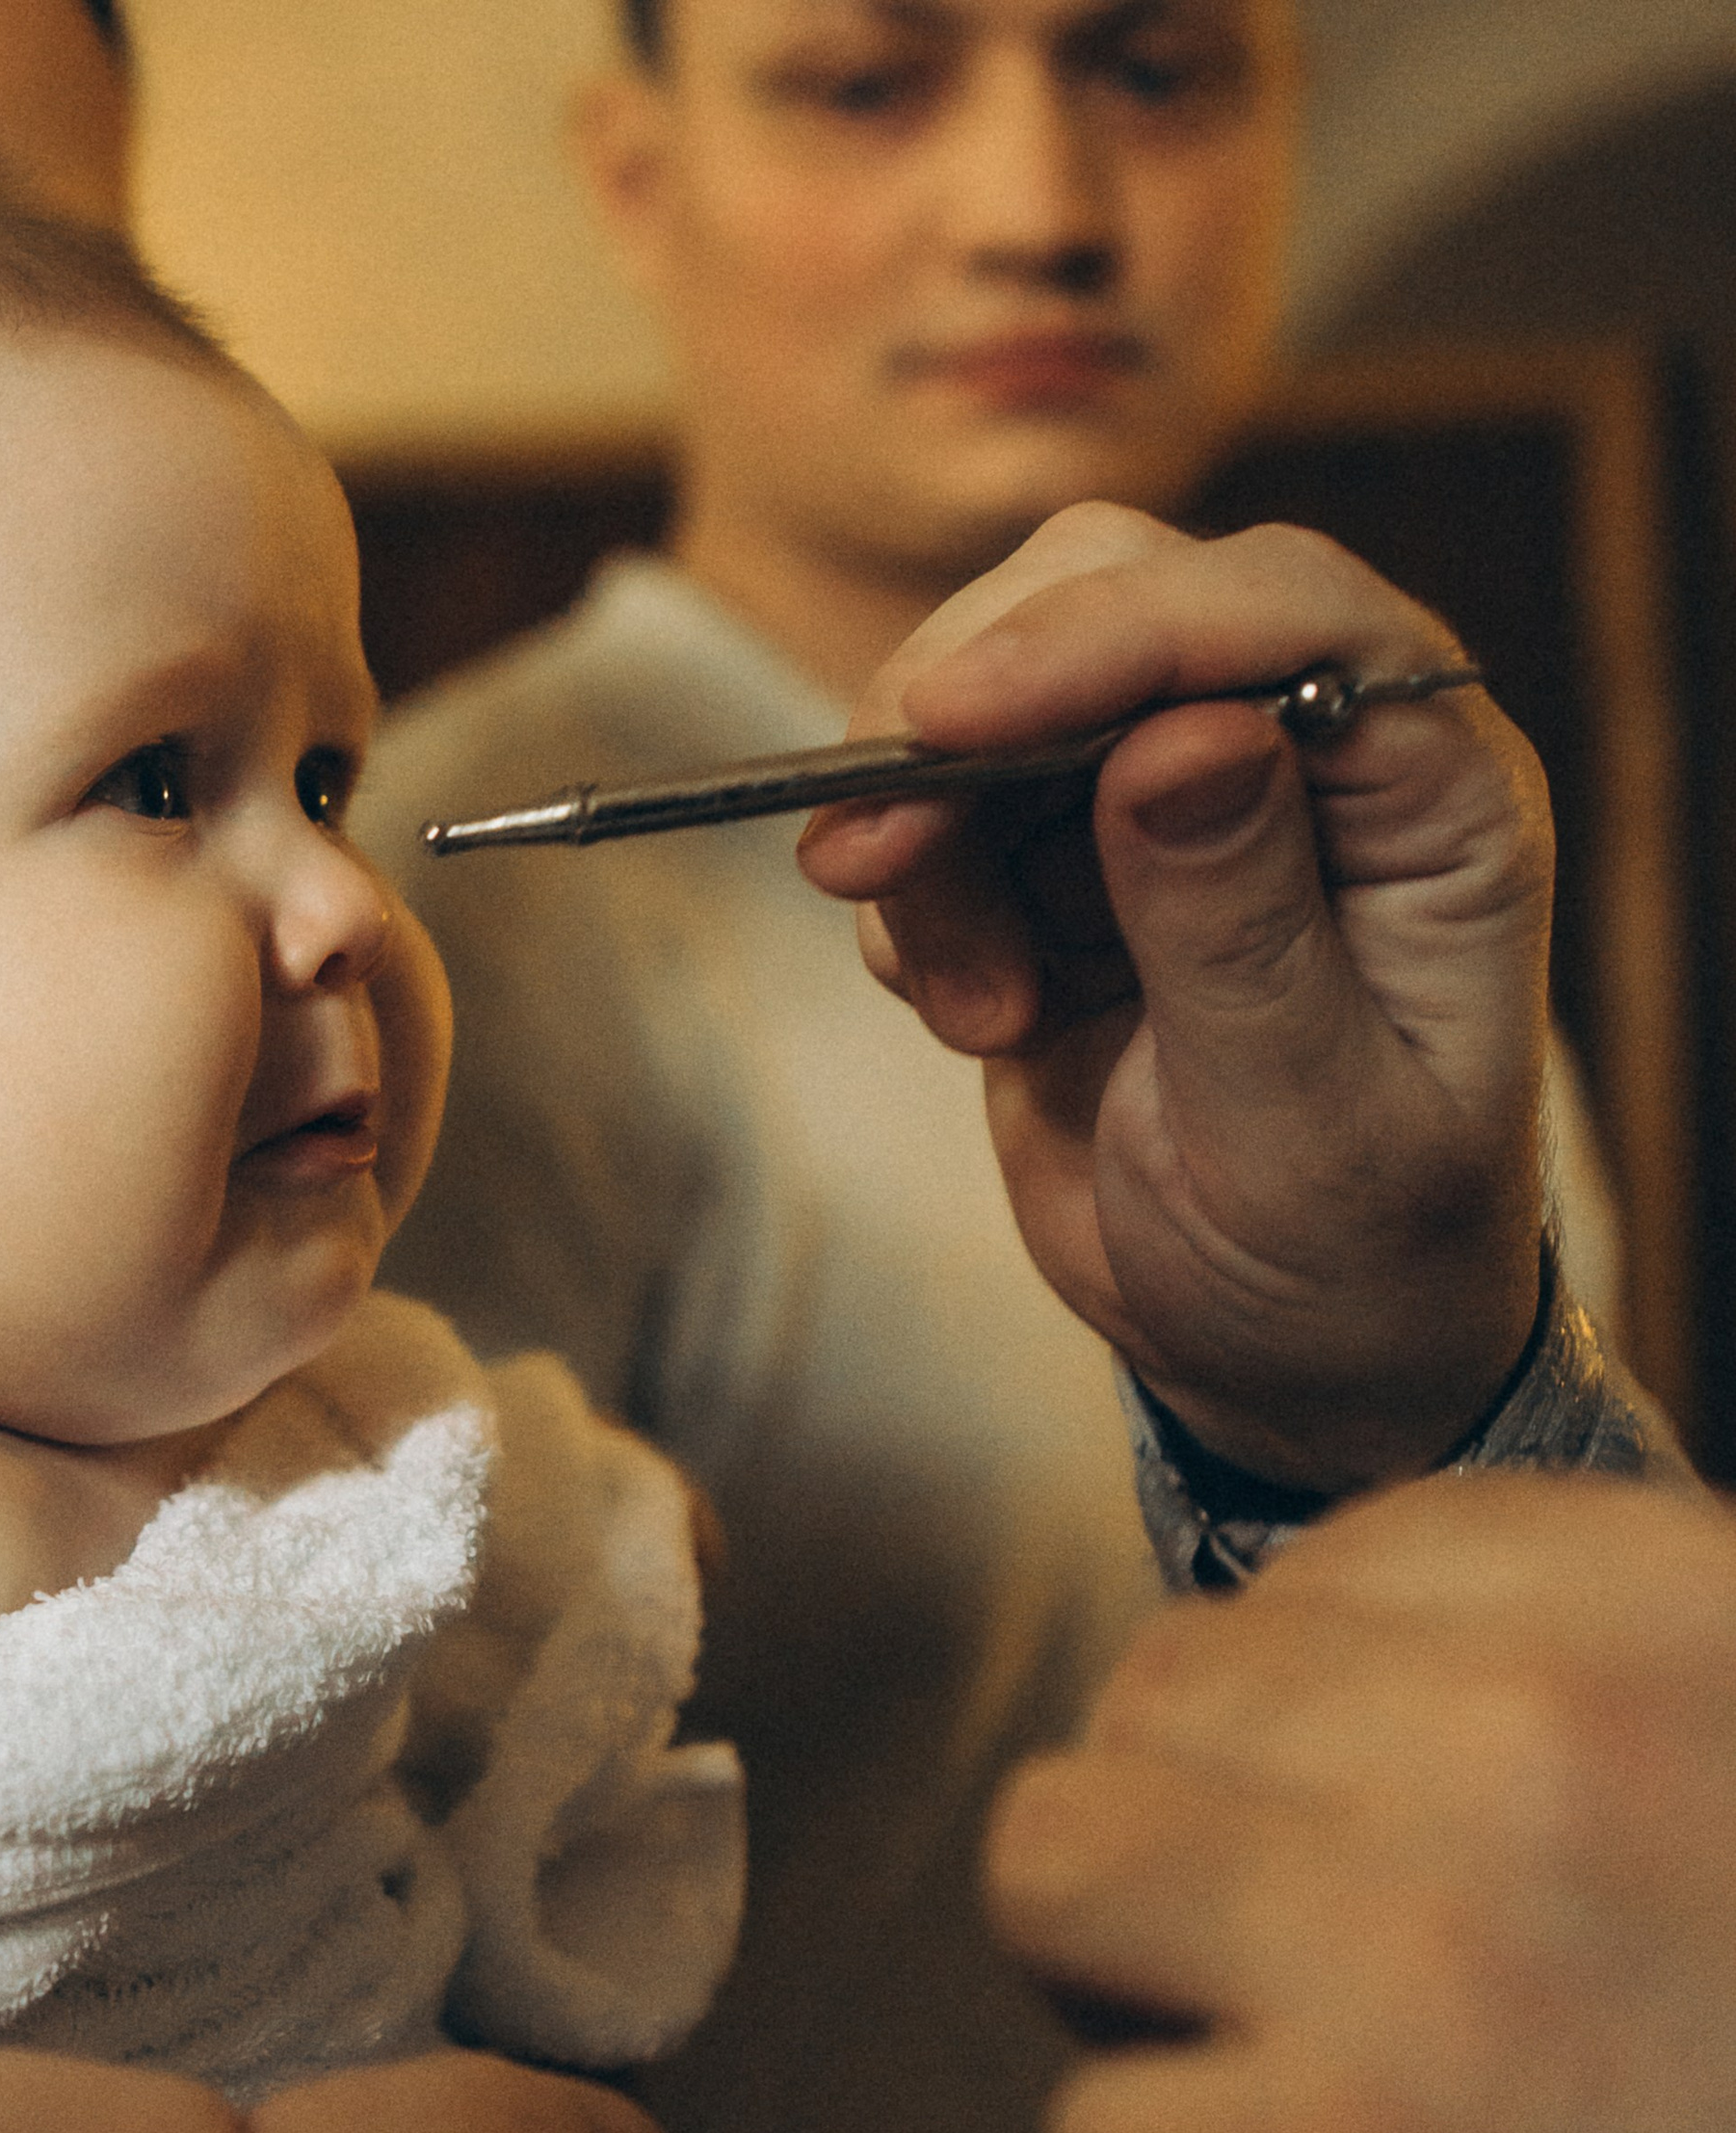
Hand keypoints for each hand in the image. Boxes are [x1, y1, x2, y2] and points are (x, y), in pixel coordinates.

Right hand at [796, 503, 1550, 1491]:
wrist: (1287, 1362)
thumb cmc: (1349, 1263)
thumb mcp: (1305, 1127)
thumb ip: (1242, 928)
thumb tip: (1182, 740)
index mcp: (1430, 795)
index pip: (1281, 615)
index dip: (1111, 633)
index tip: (952, 714)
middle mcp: (1310, 757)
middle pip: (1115, 598)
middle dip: (972, 709)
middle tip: (875, 854)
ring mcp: (1179, 804)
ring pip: (1003, 696)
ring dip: (928, 833)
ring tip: (971, 1013)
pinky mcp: (1071, 869)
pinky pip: (948, 812)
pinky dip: (914, 899)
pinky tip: (971, 1019)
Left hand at [982, 1470, 1735, 2132]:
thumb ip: (1633, 1707)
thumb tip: (1364, 1678)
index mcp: (1695, 1626)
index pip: (1347, 1565)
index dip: (1322, 1716)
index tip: (1383, 1830)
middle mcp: (1548, 1745)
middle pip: (1165, 1693)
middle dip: (1206, 1835)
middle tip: (1316, 1977)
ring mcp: (1419, 1963)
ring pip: (1059, 1865)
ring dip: (1141, 1980)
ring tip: (1293, 2085)